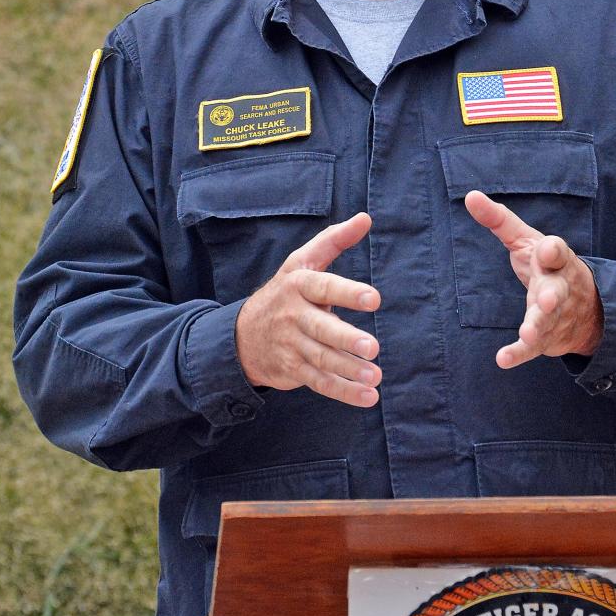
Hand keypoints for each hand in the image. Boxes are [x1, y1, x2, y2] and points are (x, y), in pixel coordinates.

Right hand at [235, 212, 381, 406]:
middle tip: (373, 347)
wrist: (241, 334)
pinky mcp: (294, 369)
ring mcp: (292, 345)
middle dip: (346, 339)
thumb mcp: (302, 262)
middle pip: (321, 329)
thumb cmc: (285, 292)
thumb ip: (334, 240)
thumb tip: (365, 218)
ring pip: (322, 359)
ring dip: (348, 370)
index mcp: (299, 286)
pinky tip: (368, 397)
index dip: (347, 292)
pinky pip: (320, 382)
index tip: (373, 299)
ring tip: (374, 377)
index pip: (324, 287)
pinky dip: (344, 392)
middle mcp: (294, 316)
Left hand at [463, 191, 602, 368]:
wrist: (586, 309)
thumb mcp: (526, 239)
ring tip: (528, 333)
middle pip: (556, 291)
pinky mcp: (545, 338)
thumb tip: (470, 195)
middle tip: (547, 300)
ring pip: (547, 322)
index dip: (553, 251)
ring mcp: (553, 315)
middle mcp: (558, 287)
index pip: (558, 252)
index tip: (548, 249)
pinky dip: (518, 354)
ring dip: (537, 327)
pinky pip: (532, 349)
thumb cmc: (547, 266)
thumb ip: (498, 220)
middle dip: (552, 296)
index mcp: (555, 260)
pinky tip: (503, 359)